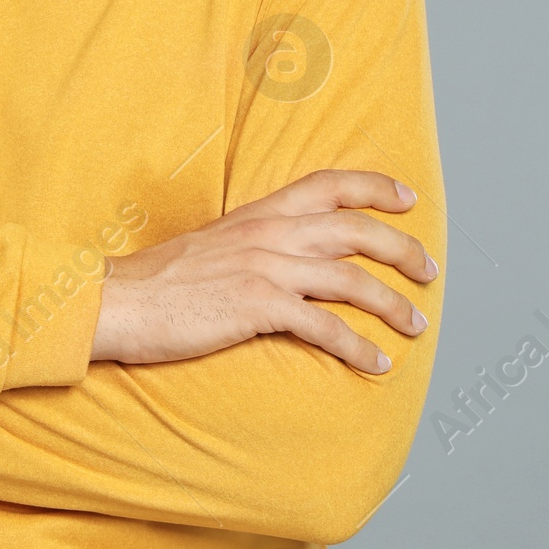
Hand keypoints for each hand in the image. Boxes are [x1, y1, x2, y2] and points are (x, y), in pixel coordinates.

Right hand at [91, 170, 435, 373]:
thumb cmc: (161, 280)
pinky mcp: (258, 307)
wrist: (120, 300)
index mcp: (258, 212)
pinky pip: (325, 327)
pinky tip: (376, 363)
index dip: (373, 187)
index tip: (406, 198)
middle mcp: (268, 232)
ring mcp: (265, 268)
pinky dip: (358, 347)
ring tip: (415, 323)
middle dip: (400, 248)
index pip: (327, 184)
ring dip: (392, 303)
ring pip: (351, 279)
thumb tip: (284, 257)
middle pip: (354, 229)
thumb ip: (252, 241)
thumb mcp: (213, 243)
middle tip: (428, 270)